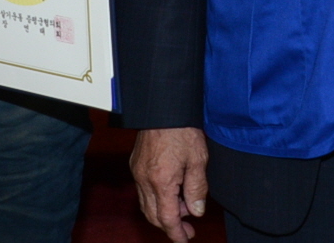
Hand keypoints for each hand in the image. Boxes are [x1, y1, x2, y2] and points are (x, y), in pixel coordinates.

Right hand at [130, 127, 209, 241]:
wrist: (163, 105)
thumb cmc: (182, 129)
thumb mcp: (198, 159)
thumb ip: (197, 188)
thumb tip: (196, 211)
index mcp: (161, 181)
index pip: (167, 218)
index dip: (176, 234)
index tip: (185, 240)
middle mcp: (144, 180)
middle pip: (153, 216)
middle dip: (170, 226)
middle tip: (188, 228)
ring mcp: (137, 172)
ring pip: (146, 205)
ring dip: (163, 212)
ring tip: (184, 206)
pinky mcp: (135, 164)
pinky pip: (143, 191)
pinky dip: (156, 198)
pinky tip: (172, 191)